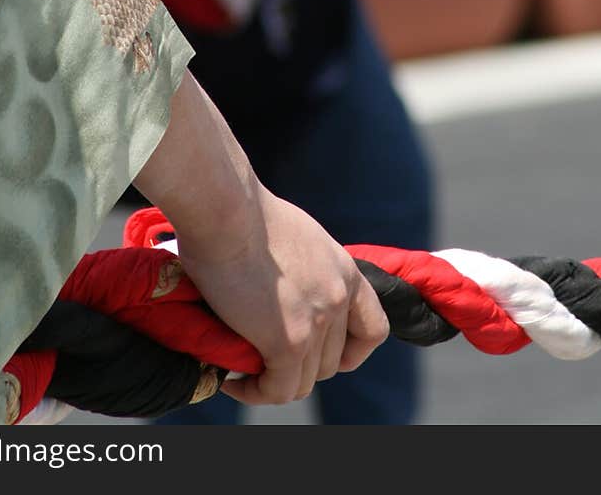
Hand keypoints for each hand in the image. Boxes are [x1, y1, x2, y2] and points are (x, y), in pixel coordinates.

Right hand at [135, 75, 389, 406]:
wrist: (227, 208)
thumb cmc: (244, 211)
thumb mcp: (294, 236)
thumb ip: (303, 267)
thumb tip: (279, 287)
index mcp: (344, 271)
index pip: (373, 329)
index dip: (351, 351)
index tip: (321, 351)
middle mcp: (338, 298)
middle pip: (330, 362)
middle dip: (299, 366)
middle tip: (264, 357)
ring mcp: (317, 323)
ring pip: (302, 382)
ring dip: (273, 382)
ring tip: (243, 370)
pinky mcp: (287, 342)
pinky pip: (277, 390)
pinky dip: (254, 392)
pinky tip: (233, 381)